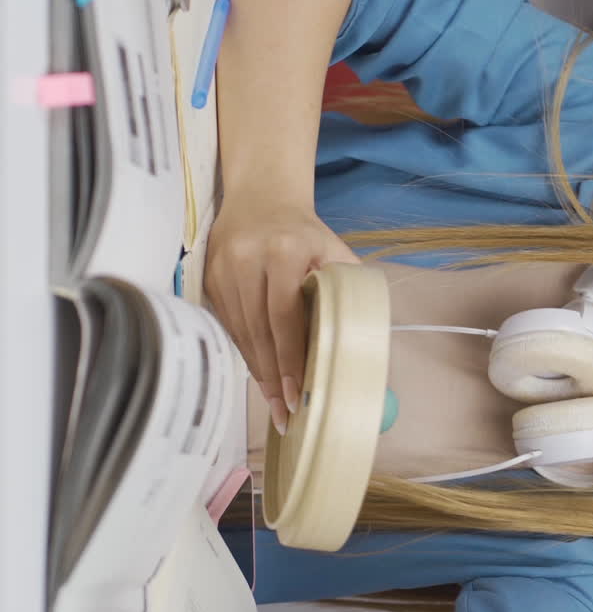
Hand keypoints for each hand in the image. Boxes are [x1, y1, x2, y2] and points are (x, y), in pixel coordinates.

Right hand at [204, 193, 359, 434]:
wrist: (262, 199)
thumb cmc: (306, 234)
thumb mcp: (334, 249)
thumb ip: (349, 285)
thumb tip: (367, 334)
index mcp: (282, 251)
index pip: (284, 315)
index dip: (290, 357)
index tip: (298, 391)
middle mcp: (246, 259)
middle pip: (259, 330)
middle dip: (273, 376)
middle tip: (287, 412)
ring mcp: (221, 269)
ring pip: (240, 332)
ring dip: (258, 371)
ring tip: (275, 403)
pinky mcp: (207, 278)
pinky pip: (227, 325)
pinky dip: (245, 352)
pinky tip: (259, 374)